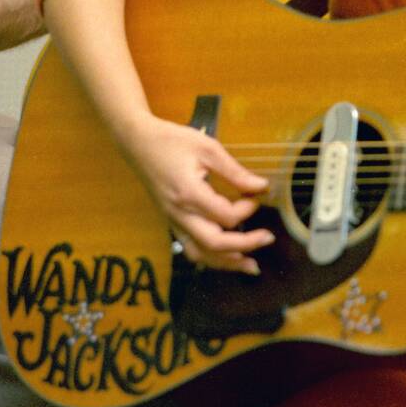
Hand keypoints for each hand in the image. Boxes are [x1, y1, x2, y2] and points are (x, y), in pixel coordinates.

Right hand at [123, 114, 271, 273]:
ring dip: (226, 262)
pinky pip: (190, 248)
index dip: (246, 209)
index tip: (255, 196)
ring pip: (199, 254)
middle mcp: (179, 214)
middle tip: (268, 239)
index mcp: (189, 194)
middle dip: (244, 246)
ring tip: (250, 265)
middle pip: (213, 244)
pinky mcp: (170, 222)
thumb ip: (235, 172)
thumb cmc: (173, 141)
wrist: (138, 143)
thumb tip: (261, 187)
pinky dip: (209, 257)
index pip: (224, 216)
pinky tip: (224, 257)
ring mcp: (172, 221)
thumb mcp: (209, 149)